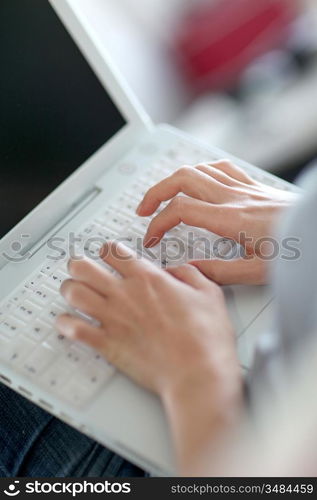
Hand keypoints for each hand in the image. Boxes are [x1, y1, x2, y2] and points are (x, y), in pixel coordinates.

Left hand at [56, 242, 238, 399]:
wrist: (198, 374)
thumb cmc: (206, 339)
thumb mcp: (209, 294)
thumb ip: (189, 275)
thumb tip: (177, 271)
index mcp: (148, 279)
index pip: (113, 251)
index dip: (107, 249)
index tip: (108, 254)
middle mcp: (125, 295)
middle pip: (83, 267)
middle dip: (79, 265)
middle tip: (82, 269)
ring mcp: (113, 319)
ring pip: (73, 293)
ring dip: (70, 290)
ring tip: (73, 292)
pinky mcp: (107, 344)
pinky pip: (73, 329)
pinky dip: (66, 324)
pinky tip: (68, 322)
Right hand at [137, 160, 297, 284]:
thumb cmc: (297, 248)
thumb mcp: (258, 271)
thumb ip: (219, 272)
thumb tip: (189, 270)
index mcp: (231, 218)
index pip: (181, 210)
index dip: (158, 223)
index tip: (152, 239)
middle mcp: (234, 197)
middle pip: (183, 179)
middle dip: (155, 192)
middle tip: (144, 210)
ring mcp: (244, 188)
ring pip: (198, 169)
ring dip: (173, 180)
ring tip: (163, 196)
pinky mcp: (253, 186)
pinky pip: (220, 167)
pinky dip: (201, 171)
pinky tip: (198, 181)